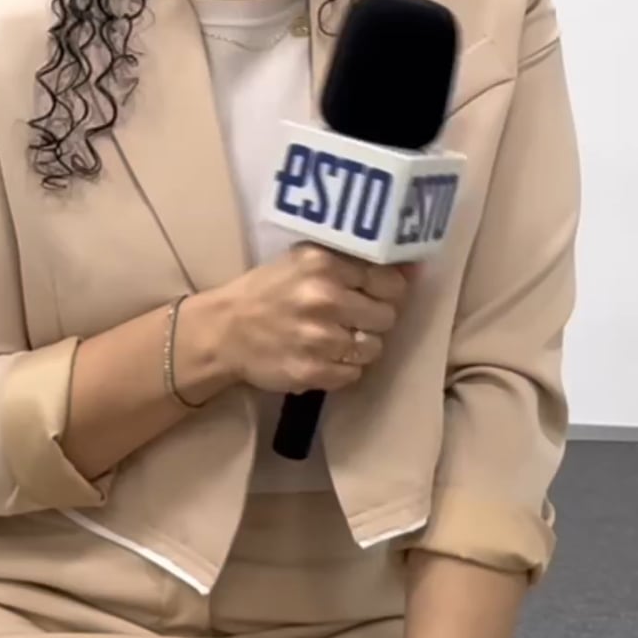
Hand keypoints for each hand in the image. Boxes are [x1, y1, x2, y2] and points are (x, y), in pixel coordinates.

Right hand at [196, 246, 411, 396]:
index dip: (386, 291)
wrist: (223, 331)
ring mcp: (319, 339)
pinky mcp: (312, 372)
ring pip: (373, 349)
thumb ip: (353, 263)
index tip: (373, 295)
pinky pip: (354, 375)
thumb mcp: (304, 262)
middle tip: (352, 319)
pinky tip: (323, 357)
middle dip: (373, 319)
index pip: (390, 281)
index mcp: (324, 264)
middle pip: (386, 317)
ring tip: (336, 340)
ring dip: (359, 347)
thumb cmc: (267, 291)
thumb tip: (414, 269)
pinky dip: (343, 369)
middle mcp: (324, 299)